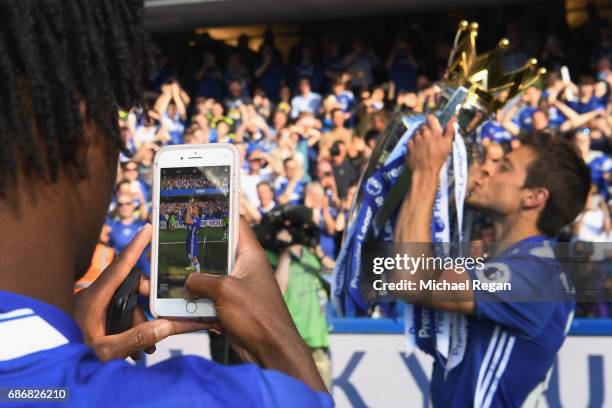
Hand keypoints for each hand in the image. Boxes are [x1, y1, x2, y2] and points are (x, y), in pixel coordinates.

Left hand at [74, 225, 208, 360]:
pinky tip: (133, 349)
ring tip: (145, 348)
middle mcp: (91, 299)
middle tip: (161, 322)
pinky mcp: (89, 319)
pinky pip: (114, 316)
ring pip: (123, 306)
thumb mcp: (105, 352)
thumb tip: (165, 326)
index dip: (136, 246)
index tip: (148, 229)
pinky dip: (127, 329)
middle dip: (147, 307)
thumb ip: (136, 339)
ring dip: (138, 324)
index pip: (120, 266)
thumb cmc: (68, 359)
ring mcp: (90, 308)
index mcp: (93, 300)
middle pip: (128, 289)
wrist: (46, 370)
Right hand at [185, 219, 326, 391]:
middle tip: (169, 246)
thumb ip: (201, 281)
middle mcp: (243, 268)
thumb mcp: (225, 291)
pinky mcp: (230, 308)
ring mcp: (236, 288)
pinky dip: (193, 304)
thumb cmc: (257, 316)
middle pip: (215, 252)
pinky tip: (174, 307)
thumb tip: (186, 282)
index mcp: (249, 254)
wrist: (271, 351)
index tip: (197, 208)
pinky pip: (207, 301)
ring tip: (164, 277)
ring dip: (189, 282)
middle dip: (192, 252)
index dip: (218, 213)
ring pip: (208, 278)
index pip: (235, 223)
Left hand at [407, 114, 454, 173]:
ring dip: (419, 135)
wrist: (425, 171)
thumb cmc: (438, 158)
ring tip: (424, 145)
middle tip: (430, 138)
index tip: (434, 125)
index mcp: (434, 131)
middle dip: (426, 129)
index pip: (430, 117)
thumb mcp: (448, 144)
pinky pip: (411, 139)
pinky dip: (414, 142)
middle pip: (423, 125)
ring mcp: (414, 138)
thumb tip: (453, 119)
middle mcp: (423, 133)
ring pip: (416, 132)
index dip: (432, 120)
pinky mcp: (408, 144)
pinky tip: (418, 149)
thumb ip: (450, 130)